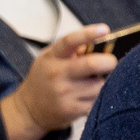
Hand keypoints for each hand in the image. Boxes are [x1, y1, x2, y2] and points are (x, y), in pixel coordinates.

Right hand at [0, 24, 116, 139]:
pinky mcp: (71, 110)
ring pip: (99, 84)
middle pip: (91, 64)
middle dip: (109, 61)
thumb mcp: (51, 58)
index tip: (104, 29)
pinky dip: (99, 97)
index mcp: (51, 57)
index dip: (88, 34)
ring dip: (103, 82)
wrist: (28, 109)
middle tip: (111, 62)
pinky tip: (89, 95)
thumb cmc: (44, 79)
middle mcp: (56, 74)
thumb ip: (72, 49)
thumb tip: (100, 44)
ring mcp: (63, 93)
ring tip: (93, 82)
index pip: (70, 41)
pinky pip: (97, 100)